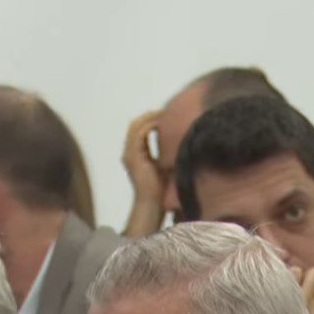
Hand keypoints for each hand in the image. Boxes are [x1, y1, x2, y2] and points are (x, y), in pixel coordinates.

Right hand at [121, 111, 165, 237]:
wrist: (152, 204)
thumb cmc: (163, 188)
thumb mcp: (166, 166)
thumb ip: (169, 154)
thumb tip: (184, 142)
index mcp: (135, 153)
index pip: (140, 129)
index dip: (152, 119)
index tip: (168, 115)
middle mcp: (129, 152)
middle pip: (136, 124)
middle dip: (151, 115)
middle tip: (167, 110)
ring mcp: (129, 154)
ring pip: (136, 126)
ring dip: (151, 118)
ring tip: (166, 114)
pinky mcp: (133, 156)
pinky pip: (140, 134)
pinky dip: (151, 126)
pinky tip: (164, 124)